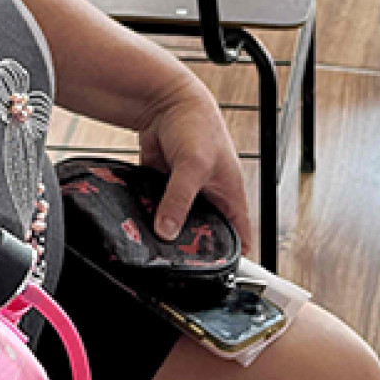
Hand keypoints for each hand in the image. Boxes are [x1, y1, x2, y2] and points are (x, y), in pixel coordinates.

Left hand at [135, 76, 253, 254]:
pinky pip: (156, 207)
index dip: (235, 256)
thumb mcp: (193, 167)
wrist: (165, 101)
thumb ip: (179, 200)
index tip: (222, 278)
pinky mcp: (162, 185)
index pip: (240, 234)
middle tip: (179, 269)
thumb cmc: (196, 125)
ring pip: (178, 221)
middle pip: (205, 231)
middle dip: (194, 247)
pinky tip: (139, 227)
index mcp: (229, 193)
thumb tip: (167, 232)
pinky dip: (149, 215)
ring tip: (155, 252)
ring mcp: (185, 191)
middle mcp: (209, 195)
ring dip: (168, 232)